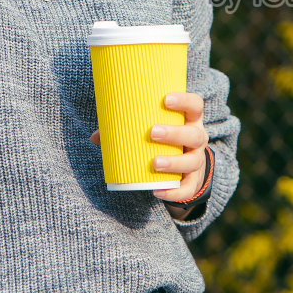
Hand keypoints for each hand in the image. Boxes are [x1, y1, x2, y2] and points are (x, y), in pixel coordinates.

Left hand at [88, 92, 208, 202]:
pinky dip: (174, 192)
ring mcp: (197, 160)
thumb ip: (126, 130)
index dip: (184, 100)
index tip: (165, 100)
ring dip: (174, 162)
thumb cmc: (164, 140)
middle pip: (194, 135)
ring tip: (155, 163)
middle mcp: (197, 139)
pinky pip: (187, 188)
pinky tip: (157, 191)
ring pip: (192, 161)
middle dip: (174, 133)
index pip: (195, 105)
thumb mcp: (152, 130)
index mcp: (189, 121)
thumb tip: (95, 137)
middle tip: (153, 133)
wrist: (185, 168)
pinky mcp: (193, 181)